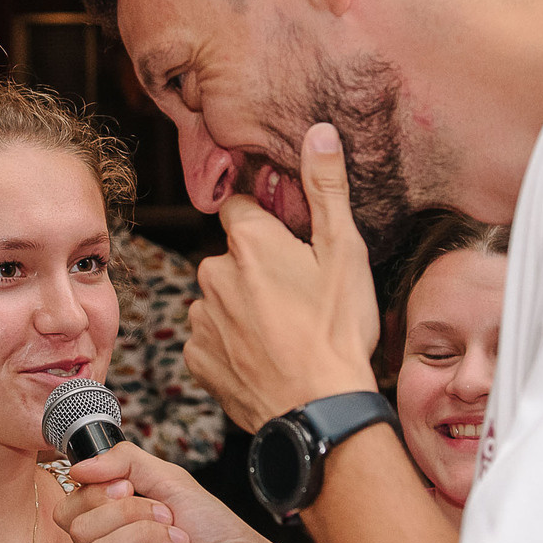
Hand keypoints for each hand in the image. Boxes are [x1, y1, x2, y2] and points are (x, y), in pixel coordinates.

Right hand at [57, 439, 288, 542]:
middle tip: (168, 519)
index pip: (70, 509)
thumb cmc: (216, 535)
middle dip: (131, 515)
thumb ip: (125, 461)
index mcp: (109, 532)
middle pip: (80, 528)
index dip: (98, 494)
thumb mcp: (170, 481)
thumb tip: (78, 466)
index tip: (131, 489)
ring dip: (146, 538)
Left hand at [183, 123, 379, 431]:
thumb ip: (327, 188)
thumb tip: (319, 130)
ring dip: (243, 308)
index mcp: (249, 241)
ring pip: (220, 298)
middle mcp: (212, 273)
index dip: (265, 220)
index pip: (240, 207)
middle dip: (257, 269)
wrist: (318, 411)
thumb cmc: (338, 332)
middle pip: (232, 256)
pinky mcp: (196, 357)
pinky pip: (211, 338)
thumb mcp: (346, 253)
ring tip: (284, 332)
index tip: (286, 241)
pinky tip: (264, 357)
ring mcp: (200, 318)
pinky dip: (232, 345)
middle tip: (297, 297)